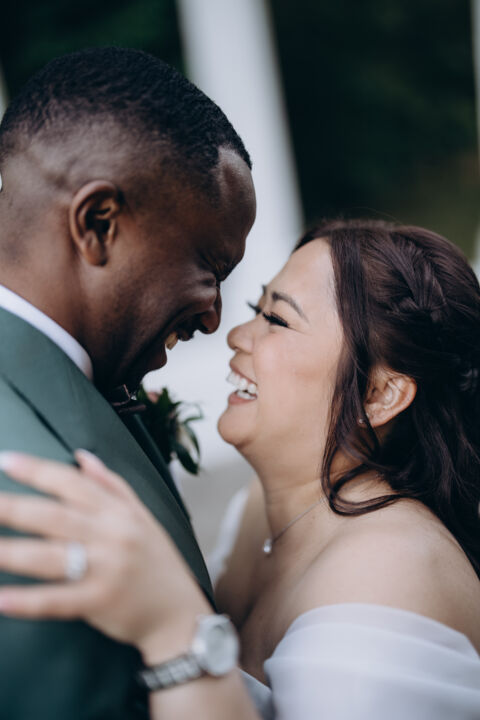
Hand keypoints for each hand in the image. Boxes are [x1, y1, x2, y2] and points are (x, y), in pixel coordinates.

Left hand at [0, 451, 209, 658]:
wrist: (178, 611)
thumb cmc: (157, 561)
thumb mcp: (142, 515)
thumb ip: (112, 484)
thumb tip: (82, 456)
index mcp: (119, 512)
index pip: (73, 484)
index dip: (38, 471)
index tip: (8, 460)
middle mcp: (112, 536)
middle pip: (54, 516)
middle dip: (13, 507)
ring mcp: (105, 570)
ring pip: (50, 556)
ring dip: (11, 552)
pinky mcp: (98, 603)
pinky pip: (57, 601)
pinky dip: (27, 601)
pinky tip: (1, 600)